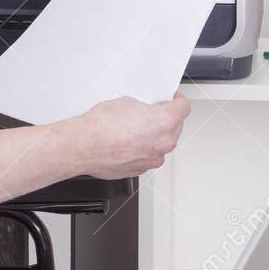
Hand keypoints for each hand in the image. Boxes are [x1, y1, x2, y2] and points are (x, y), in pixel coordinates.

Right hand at [73, 93, 190, 178]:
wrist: (84, 146)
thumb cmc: (102, 126)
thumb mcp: (127, 102)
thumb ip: (144, 108)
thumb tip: (144, 112)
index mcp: (165, 121)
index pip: (184, 108)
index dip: (177, 101)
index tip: (172, 100)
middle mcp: (163, 142)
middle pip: (175, 127)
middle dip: (165, 119)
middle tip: (151, 113)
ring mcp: (153, 159)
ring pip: (162, 144)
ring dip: (154, 136)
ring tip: (135, 129)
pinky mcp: (140, 169)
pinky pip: (148, 156)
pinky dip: (142, 150)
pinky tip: (127, 142)